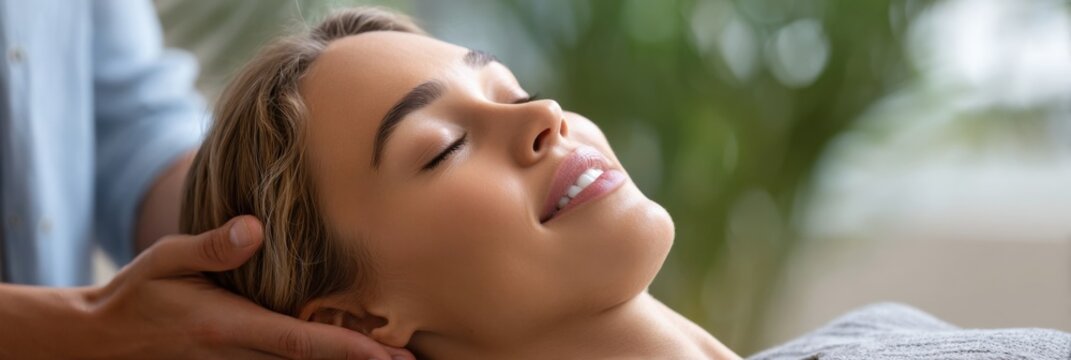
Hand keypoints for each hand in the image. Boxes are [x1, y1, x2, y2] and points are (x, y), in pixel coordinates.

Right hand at [84, 216, 413, 358]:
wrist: (102, 338)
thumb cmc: (137, 294)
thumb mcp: (166, 259)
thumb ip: (211, 247)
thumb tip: (254, 227)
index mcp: (229, 327)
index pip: (298, 341)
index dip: (344, 349)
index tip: (384, 353)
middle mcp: (239, 352)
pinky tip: (345, 354)